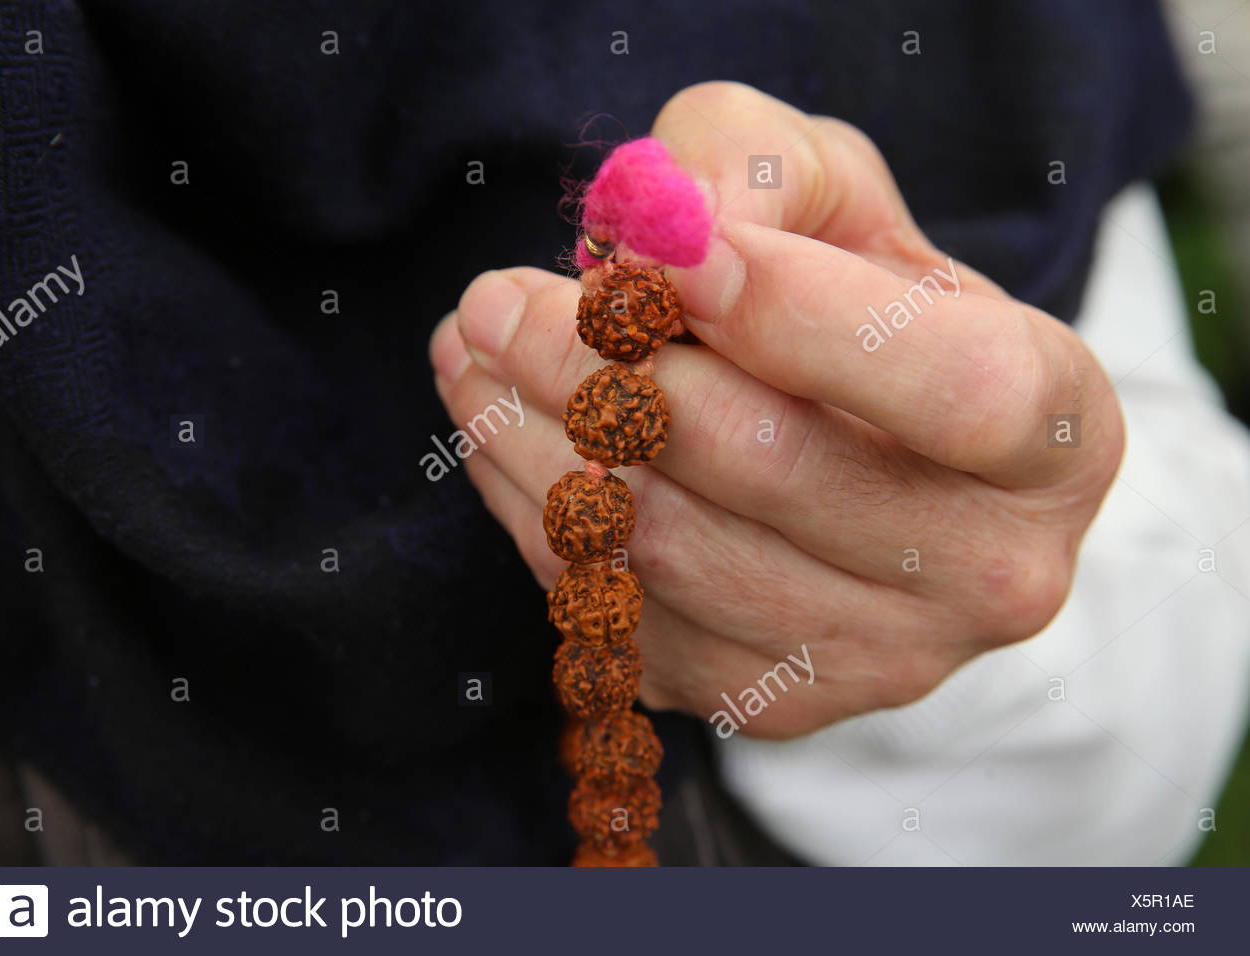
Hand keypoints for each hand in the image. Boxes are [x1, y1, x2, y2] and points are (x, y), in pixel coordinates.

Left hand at [428, 81, 1122, 738]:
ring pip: (668, 550)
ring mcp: (877, 661)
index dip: (802, 320)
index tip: (670, 255)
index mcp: (1054, 436)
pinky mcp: (767, 702)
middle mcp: (987, 573)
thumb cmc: (855, 300)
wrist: (861, 448)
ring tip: (477, 350)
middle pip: (773, 472)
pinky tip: (507, 435)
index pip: (954, 393)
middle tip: (496, 298)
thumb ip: (754, 174)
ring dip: (535, 438)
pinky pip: (618, 611)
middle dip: (601, 367)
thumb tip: (647, 244)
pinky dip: (536, 513)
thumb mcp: (832, 192)